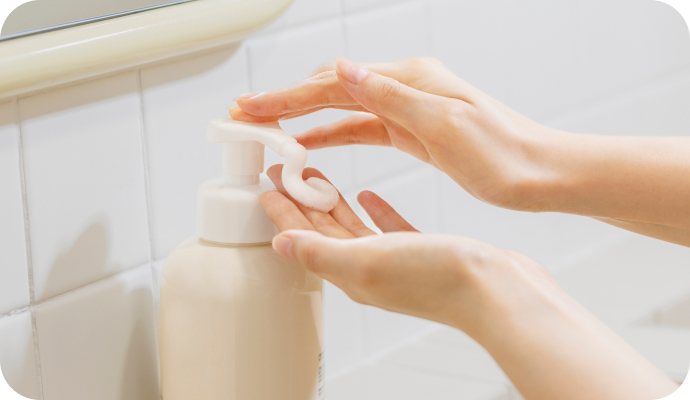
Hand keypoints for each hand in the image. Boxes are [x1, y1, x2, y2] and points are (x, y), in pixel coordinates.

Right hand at [235, 58, 689, 245]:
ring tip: (266, 131)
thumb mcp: (445, 125)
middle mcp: (406, 87)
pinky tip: (311, 144)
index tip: (252, 108)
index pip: (334, 84)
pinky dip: (333, 134)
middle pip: (331, 90)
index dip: (288, 97)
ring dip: (303, 119)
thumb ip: (392, 96)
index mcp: (410, 80)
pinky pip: (362, 128)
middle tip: (245, 117)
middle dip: (285, 104)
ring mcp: (408, 107)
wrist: (540, 173)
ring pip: (342, 109)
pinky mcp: (413, 130)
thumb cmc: (503, 154)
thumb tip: (344, 70)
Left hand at [260, 165, 678, 399]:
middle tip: (287, 172)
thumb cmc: (438, 278)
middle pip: (324, 231)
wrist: (498, 291)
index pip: (305, 237)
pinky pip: (388, 229)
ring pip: (353, 228)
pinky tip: (369, 194)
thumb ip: (321, 252)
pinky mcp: (423, 253)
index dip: (284, 211)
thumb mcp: (368, 260)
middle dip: (303, 202)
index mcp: (353, 271)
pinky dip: (374, 211)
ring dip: (334, 203)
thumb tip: (280, 244)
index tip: (267, 185)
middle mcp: (371, 268)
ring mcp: (397, 261)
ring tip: (318, 178)